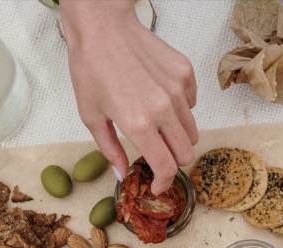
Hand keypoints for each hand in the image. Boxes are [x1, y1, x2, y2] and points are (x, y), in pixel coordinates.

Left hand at [61, 0, 196, 193]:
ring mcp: (178, 90)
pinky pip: (192, 103)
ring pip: (191, 130)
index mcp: (139, 123)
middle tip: (157, 153)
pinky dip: (181, 108)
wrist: (103, 26)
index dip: (164, 182)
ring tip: (157, 123)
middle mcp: (163, 109)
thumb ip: (110, 149)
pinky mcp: (185, 73)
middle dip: (173, 160)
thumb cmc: (91, 67)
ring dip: (177, 135)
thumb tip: (122, 173)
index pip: (166, 166)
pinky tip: (160, 97)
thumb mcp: (90, 114)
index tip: (159, 185)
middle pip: (185, 152)